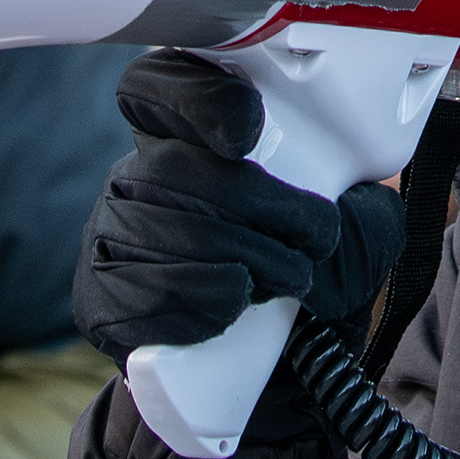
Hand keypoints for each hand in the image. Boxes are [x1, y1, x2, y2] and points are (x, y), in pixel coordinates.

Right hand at [73, 49, 409, 359]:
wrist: (260, 372)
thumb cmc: (300, 274)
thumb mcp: (345, 229)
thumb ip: (354, 201)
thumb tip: (359, 204)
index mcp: (184, 134)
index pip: (159, 86)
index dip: (197, 100)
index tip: (250, 133)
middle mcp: (135, 176)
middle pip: (176, 168)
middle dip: (259, 203)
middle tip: (314, 238)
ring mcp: (110, 236)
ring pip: (168, 231)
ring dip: (246, 258)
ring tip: (288, 279)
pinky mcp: (100, 297)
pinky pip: (147, 290)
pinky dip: (206, 300)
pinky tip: (236, 304)